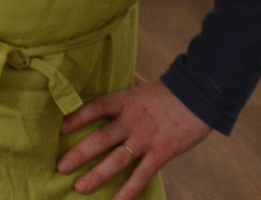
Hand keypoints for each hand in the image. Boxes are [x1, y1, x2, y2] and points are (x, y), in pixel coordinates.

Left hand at [56, 77, 210, 198]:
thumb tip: (121, 71)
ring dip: (97, 175)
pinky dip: (129, 190)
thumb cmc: (172, 90)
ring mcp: (146, 138)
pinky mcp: (161, 152)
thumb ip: (131, 82)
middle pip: (100, 138)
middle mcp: (131, 120)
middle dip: (79, 153)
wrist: (201, 94)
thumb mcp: (146, 83)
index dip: (76, 117)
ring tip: (79, 188)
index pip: (95, 107)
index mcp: (126, 100)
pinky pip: (142, 175)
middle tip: (61, 167)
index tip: (59, 128)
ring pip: (117, 160)